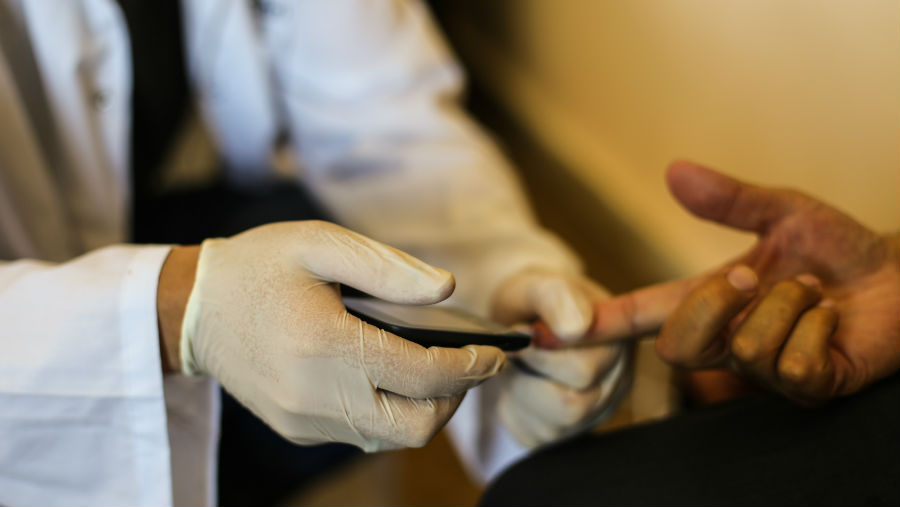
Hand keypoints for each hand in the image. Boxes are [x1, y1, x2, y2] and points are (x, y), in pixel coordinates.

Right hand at [161, 220, 505, 450]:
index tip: (494, 354)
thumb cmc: (259, 267)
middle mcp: (316, 394)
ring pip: (391, 437)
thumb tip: (447, 289)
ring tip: (438, 372)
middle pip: (417, 424)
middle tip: (470, 365)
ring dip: (425, 411)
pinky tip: (393, 380)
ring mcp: (304, 419)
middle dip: (456, 398)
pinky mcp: (296, 427)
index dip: (471, 367)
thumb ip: (388, 266)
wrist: (190, 308)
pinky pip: (361, 435)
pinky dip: (391, 415)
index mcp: (326, 345)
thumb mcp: (320, 243)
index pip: (424, 375)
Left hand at [490, 269, 626, 446]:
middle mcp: (615, 382)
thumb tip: (576, 327)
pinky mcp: (566, 431)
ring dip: (519, 393)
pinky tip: (518, 382)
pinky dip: (513, 410)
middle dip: (528, 377)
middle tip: (516, 349)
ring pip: (551, 426)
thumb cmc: (532, 300)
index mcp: (618, 342)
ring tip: (517, 364)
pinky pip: (533, 437)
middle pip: (570, 406)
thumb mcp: (538, 285)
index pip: (583, 371)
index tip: (523, 331)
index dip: (542, 356)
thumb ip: (557, 298)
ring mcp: (594, 411)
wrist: (520, 315)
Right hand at [590, 161, 899, 403]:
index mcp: (715, 300)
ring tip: (815, 294)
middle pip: (680, 343)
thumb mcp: (784, 213)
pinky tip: (834, 323)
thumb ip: (729, 199)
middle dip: (717, 303)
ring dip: (787, 305)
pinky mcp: (804, 388)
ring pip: (741, 348)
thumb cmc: (843, 250)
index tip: (552, 333)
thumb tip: (674, 171)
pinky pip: (789, 363)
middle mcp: (729, 339)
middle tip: (759, 277)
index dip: (601, 325)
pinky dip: (819, 327)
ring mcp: (763, 369)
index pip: (645, 315)